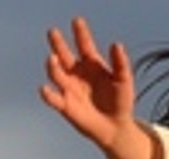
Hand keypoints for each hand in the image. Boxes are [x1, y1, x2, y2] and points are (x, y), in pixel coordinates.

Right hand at [39, 17, 154, 158]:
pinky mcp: (66, 106)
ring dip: (52, 66)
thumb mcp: (124, 80)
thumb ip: (120, 63)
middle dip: (58, 44)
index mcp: (91, 64)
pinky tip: (44, 89)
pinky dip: (48, 95)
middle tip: (53, 32)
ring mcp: (70, 89)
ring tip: (53, 58)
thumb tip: (117, 44)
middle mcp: (77, 73)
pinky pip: (54, 99)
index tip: (77, 21)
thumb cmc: (121, 101)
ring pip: (56, 74)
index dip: (80, 33)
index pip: (84, 45)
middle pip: (64, 55)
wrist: (116, 127)